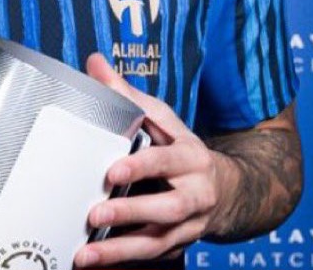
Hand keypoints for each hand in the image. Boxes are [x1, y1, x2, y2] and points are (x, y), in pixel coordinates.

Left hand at [74, 53, 230, 266]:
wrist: (225, 190)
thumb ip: (128, 95)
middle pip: (167, 208)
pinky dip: (124, 261)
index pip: (166, 161)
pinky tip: (95, 263)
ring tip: (86, 255)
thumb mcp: (162, 119)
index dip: (141, 167)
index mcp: (191, 157)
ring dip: (120, 251)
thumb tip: (94, 62)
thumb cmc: (181, 149)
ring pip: (158, 241)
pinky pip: (152, 257)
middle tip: (95, 214)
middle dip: (130, 213)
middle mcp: (196, 194)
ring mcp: (190, 225)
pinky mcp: (178, 245)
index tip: (112, 171)